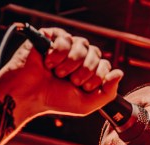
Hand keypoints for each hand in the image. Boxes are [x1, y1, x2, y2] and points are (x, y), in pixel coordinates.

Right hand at [0, 27, 123, 120]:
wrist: (29, 95)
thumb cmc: (55, 100)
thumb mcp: (87, 104)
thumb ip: (108, 92)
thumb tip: (120, 72)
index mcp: (88, 69)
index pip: (105, 65)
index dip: (97, 77)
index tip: (82, 88)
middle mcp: (79, 55)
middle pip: (96, 53)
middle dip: (84, 72)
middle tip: (70, 81)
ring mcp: (66, 45)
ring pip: (82, 45)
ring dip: (71, 64)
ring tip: (58, 74)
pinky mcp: (52, 36)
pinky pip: (65, 38)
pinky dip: (58, 54)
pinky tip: (48, 63)